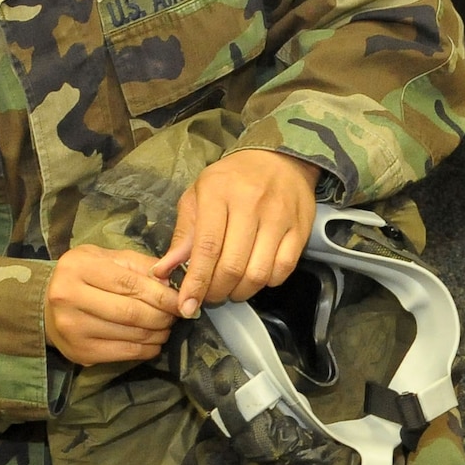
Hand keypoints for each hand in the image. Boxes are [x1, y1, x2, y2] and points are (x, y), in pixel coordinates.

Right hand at [45, 245, 181, 365]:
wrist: (46, 305)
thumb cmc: (84, 276)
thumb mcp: (107, 258)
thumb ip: (139, 266)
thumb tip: (171, 282)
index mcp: (78, 268)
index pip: (130, 284)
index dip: (162, 295)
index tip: (182, 300)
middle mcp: (69, 297)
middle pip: (131, 312)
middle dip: (162, 316)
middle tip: (176, 315)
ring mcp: (72, 327)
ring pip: (131, 334)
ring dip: (158, 333)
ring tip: (166, 327)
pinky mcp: (79, 351)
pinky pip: (124, 353)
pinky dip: (147, 349)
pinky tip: (154, 342)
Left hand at [156, 147, 319, 314]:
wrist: (277, 159)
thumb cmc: (231, 181)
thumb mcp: (198, 197)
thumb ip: (183, 236)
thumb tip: (163, 272)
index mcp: (218, 193)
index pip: (206, 248)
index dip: (196, 282)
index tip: (187, 306)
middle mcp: (250, 203)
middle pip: (232, 265)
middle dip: (217, 292)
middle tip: (210, 296)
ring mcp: (279, 216)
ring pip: (258, 272)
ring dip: (241, 292)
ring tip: (231, 289)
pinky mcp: (300, 227)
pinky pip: (283, 269)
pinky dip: (267, 282)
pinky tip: (256, 276)